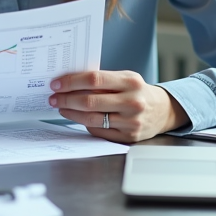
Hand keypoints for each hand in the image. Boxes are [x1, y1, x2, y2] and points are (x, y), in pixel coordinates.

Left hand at [47, 70, 188, 142]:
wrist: (162, 110)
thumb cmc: (137, 92)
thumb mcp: (125, 79)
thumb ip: (102, 80)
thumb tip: (69, 82)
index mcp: (130, 82)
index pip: (94, 79)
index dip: (71, 81)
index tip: (56, 84)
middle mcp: (132, 102)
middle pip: (90, 100)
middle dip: (66, 98)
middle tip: (53, 97)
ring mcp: (131, 122)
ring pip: (92, 118)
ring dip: (71, 112)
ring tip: (61, 107)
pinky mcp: (128, 137)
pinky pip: (99, 130)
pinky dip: (84, 123)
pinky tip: (77, 117)